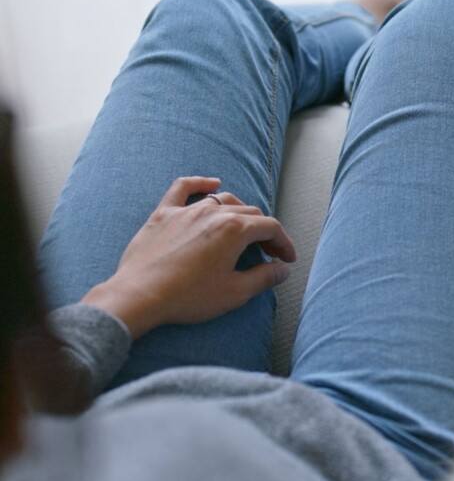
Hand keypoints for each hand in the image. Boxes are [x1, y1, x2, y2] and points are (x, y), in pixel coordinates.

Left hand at [81, 177, 296, 338]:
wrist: (139, 296)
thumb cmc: (187, 297)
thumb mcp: (235, 293)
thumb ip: (264, 278)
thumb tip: (282, 270)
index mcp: (235, 230)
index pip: (270, 227)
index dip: (283, 243)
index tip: (287, 259)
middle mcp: (213, 213)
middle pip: (250, 213)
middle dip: (265, 232)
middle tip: (269, 252)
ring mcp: (186, 211)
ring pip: (223, 200)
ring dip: (239, 213)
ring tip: (244, 230)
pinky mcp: (163, 214)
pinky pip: (183, 188)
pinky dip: (200, 183)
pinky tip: (212, 183)